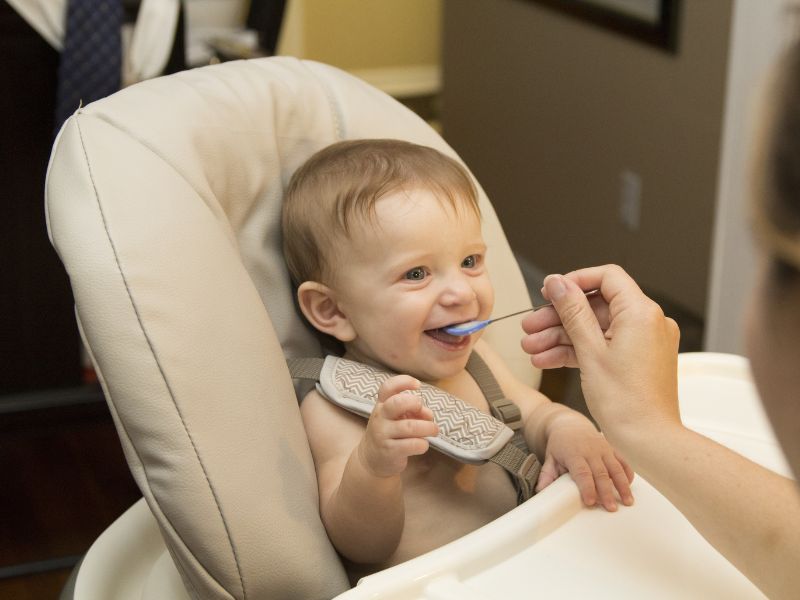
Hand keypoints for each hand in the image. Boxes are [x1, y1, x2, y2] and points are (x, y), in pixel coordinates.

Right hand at [358, 375, 438, 477]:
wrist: (372, 459)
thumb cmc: (390, 432)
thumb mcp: (397, 417)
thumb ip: (413, 411)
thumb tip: (428, 415)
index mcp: (382, 405)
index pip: (388, 387)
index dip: (404, 382)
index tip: (417, 385)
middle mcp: (380, 417)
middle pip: (398, 403)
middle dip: (416, 404)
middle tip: (425, 413)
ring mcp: (383, 434)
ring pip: (410, 427)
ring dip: (428, 428)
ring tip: (433, 430)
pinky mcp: (389, 451)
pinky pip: (412, 445)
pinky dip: (423, 444)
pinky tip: (423, 445)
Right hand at [520, 265, 680, 449]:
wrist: (648, 441)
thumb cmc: (627, 403)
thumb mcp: (590, 351)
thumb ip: (572, 312)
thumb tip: (558, 283)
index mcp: (641, 313)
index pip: (607, 278)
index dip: (575, 281)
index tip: (550, 292)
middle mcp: (648, 323)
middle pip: (596, 306)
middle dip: (559, 317)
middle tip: (531, 327)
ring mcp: (644, 342)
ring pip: (595, 328)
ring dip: (561, 337)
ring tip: (532, 348)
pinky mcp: (638, 360)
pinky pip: (604, 345)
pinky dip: (578, 351)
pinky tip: (549, 360)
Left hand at [537, 413, 633, 510]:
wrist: (569, 424)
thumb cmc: (559, 444)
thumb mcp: (550, 457)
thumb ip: (546, 475)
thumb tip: (540, 491)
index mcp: (574, 453)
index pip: (582, 472)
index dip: (587, 487)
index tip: (590, 502)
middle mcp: (591, 450)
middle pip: (601, 473)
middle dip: (607, 492)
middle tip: (611, 508)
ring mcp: (603, 448)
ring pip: (616, 468)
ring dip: (623, 485)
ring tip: (628, 502)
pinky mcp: (612, 448)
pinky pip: (623, 461)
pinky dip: (628, 474)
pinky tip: (629, 487)